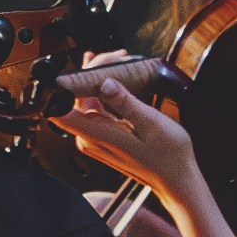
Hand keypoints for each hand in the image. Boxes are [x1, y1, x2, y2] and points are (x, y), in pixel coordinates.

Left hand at [56, 61, 202, 204]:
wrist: (176, 178)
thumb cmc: (168, 156)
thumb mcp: (151, 123)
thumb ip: (125, 102)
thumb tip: (106, 83)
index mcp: (96, 134)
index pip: (60, 108)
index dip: (61, 85)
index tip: (77, 66)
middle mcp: (90, 138)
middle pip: (74, 98)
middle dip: (92, 73)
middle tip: (116, 57)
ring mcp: (95, 138)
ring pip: (84, 101)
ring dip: (99, 79)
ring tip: (120, 61)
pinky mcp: (102, 138)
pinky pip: (95, 109)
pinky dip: (104, 92)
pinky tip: (114, 77)